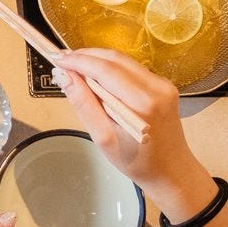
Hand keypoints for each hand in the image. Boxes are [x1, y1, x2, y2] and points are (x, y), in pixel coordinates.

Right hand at [52, 48, 215, 201]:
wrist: (171, 170)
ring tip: (73, 66)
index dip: (78, 60)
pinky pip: (131, 69)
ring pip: (122, 60)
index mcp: (143, 102)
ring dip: (97, 60)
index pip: (105, 69)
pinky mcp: (162, 85)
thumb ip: (83, 104)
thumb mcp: (103, 137)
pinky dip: (110, 68)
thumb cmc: (136, 161)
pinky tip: (95, 76)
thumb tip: (63, 75)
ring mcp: (163, 84)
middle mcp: (157, 87)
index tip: (56, 58)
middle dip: (85, 56)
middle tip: (61, 60)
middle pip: (114, 59)